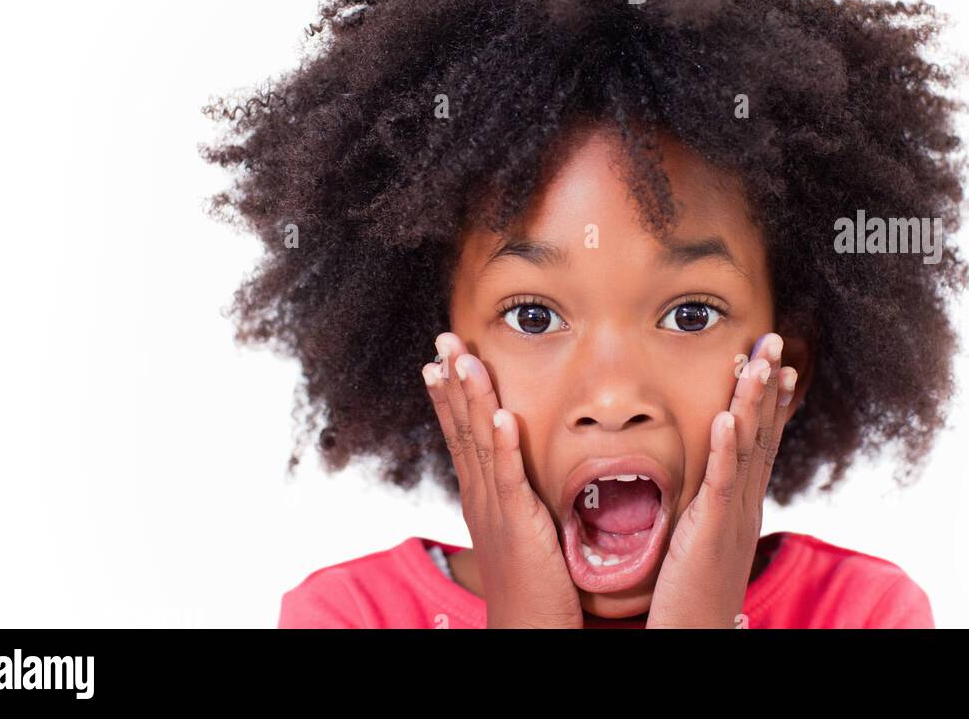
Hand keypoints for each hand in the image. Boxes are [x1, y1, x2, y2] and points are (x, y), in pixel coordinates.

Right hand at [422, 330, 584, 628]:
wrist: (527, 629)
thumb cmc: (530, 582)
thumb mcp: (518, 526)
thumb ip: (515, 492)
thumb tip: (518, 461)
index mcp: (479, 495)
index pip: (459, 434)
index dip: (447, 396)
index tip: (437, 361)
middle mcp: (480, 496)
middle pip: (462, 428)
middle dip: (452, 381)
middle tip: (442, 340)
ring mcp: (496, 509)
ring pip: (481, 442)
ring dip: (473, 398)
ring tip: (465, 359)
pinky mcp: (520, 524)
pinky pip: (511, 477)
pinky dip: (504, 445)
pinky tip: (502, 415)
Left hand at [645, 331, 797, 628]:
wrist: (695, 640)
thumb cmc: (691, 595)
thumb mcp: (704, 540)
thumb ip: (709, 507)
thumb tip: (708, 478)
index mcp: (743, 506)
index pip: (763, 442)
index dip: (772, 402)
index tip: (780, 365)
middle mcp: (746, 506)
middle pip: (763, 435)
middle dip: (769, 386)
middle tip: (775, 342)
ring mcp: (732, 518)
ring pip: (747, 449)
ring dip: (752, 402)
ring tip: (758, 362)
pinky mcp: (711, 532)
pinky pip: (720, 483)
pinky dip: (724, 447)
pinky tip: (725, 416)